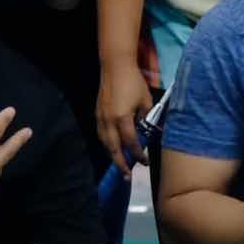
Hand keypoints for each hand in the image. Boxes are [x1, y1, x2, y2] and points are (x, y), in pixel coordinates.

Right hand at [96, 59, 153, 179]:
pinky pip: (101, 135)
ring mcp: (100, 118)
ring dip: (112, 155)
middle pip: (113, 148)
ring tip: (120, 165)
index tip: (144, 162)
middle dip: (121, 163)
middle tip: (127, 176)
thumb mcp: (145, 100)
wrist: (115, 67)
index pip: (130, 143)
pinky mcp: (97, 114)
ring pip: (105, 143)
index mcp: (122, 118)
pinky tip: (113, 148)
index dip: (137, 154)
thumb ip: (145, 118)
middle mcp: (109, 121)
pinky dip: (107, 144)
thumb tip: (146, 131)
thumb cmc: (134, 82)